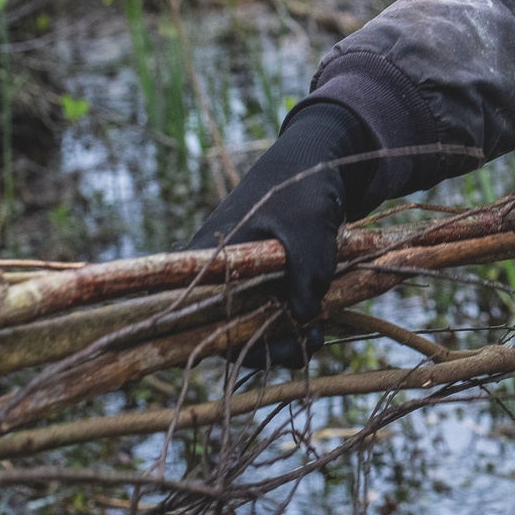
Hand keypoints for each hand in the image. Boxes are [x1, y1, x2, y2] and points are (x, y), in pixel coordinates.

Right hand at [188, 100, 375, 356]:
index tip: (264, 351)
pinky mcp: (264, 278)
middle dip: (263, 344)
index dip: (226, 340)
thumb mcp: (309, 224)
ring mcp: (241, 275)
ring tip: (315, 340)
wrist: (316, 163)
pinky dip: (291, 319)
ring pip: (253, 320)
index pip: (198, 313)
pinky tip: (317, 326)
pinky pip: (271, 308)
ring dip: (281, 335)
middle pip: (228, 324)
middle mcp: (217, 272)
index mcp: (209, 257)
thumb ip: (307, 270)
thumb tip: (304, 317)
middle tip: (300, 352)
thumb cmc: (301, 189)